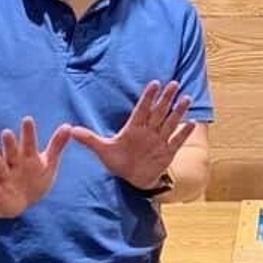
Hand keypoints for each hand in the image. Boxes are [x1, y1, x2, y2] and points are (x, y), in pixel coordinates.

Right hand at [0, 117, 71, 217]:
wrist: (20, 202)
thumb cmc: (35, 177)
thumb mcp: (48, 162)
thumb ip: (57, 145)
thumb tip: (68, 125)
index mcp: (27, 156)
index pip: (29, 143)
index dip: (28, 132)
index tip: (27, 119)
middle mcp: (14, 164)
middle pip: (12, 152)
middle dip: (10, 144)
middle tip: (7, 132)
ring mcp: (5, 177)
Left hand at [71, 80, 194, 190]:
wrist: (134, 178)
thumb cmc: (119, 161)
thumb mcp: (103, 150)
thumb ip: (90, 139)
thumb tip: (71, 130)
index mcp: (134, 128)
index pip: (141, 110)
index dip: (148, 98)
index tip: (154, 83)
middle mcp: (148, 131)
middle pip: (158, 112)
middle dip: (166, 98)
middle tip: (173, 83)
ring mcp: (159, 141)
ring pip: (169, 123)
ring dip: (177, 112)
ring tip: (185, 99)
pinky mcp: (167, 153)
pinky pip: (176, 141)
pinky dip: (183, 133)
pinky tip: (191, 123)